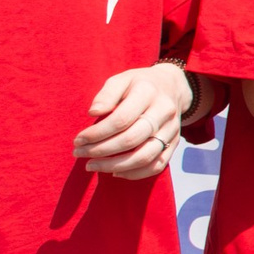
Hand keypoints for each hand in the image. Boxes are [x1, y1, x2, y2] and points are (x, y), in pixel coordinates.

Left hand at [75, 61, 193, 179]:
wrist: (172, 87)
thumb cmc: (138, 85)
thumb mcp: (121, 79)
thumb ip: (107, 94)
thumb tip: (93, 112)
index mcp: (148, 93)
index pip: (120, 119)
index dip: (97, 133)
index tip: (78, 140)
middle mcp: (164, 111)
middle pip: (131, 139)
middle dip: (101, 150)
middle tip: (79, 153)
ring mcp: (172, 129)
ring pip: (145, 156)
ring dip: (115, 166)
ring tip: (92, 166)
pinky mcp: (174, 143)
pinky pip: (157, 165)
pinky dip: (135, 174)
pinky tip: (115, 172)